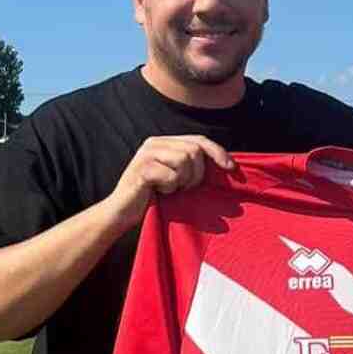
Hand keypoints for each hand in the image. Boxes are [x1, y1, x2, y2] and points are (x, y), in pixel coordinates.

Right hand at [104, 135, 232, 230]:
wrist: (121, 214)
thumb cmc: (154, 198)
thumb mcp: (177, 178)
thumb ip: (194, 166)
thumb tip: (228, 165)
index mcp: (164, 142)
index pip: (199, 139)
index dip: (218, 152)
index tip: (231, 168)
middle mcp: (154, 143)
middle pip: (195, 150)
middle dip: (197, 173)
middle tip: (184, 188)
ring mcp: (146, 154)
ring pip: (185, 159)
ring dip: (183, 181)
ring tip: (170, 189)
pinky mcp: (142, 168)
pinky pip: (172, 175)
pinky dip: (170, 188)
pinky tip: (158, 192)